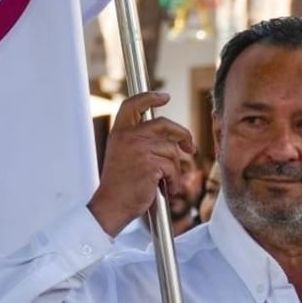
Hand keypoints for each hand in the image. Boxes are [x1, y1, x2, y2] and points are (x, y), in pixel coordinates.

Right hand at [89, 92, 194, 236]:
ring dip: (175, 169)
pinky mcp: (150, 163)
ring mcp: (139, 149)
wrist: (111, 206)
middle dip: (182, 135)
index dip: (149, 97)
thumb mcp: (123, 156)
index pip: (133, 105)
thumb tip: (170, 139)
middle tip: (190, 147)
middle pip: (164, 124)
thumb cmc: (120, 187)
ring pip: (172, 150)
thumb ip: (139, 142)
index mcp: (119, 133)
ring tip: (168, 182)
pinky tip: (166, 188)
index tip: (164, 97)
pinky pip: (173, 167)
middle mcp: (128, 137)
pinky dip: (174, 180)